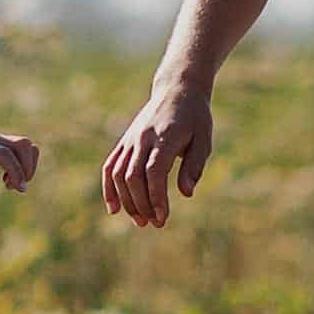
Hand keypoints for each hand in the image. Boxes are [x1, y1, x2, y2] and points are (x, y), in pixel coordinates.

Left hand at [0, 117, 41, 208]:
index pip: (4, 154)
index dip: (15, 171)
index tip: (19, 189)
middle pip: (23, 145)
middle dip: (27, 168)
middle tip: (13, 188)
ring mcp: (1, 140)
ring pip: (26, 145)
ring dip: (28, 166)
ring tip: (10, 183)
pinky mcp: (4, 143)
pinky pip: (25, 149)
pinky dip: (24, 164)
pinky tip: (7, 177)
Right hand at [99, 80, 214, 227]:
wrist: (177, 89)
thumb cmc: (195, 117)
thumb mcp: (204, 139)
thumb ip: (195, 166)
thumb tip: (186, 193)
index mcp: (165, 137)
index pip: (154, 172)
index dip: (156, 197)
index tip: (163, 218)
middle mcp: (143, 138)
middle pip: (134, 176)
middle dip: (142, 204)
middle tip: (155, 223)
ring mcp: (131, 140)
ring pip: (119, 174)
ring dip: (127, 201)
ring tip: (141, 221)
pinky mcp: (124, 142)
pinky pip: (110, 167)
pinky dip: (109, 189)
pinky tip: (114, 209)